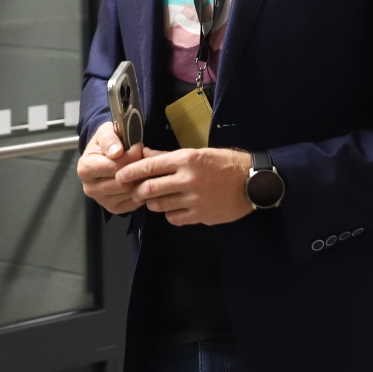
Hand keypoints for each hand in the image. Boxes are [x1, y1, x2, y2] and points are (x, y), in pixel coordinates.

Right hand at [77, 121, 147, 213]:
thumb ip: (110, 139)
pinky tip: (142, 179)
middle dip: (137, 170)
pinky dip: (141, 191)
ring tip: (143, 167)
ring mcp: (101, 200)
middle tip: (145, 158)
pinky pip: (133, 203)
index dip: (131, 157)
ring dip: (141, 180)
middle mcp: (90, 188)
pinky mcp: (113, 207)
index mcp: (85, 168)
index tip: (139, 147)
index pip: (114, 167)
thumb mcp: (106, 132)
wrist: (105, 153)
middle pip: (122, 183)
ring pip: (129, 194)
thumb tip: (116, 152)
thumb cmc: (106, 142)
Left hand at [115, 147, 253, 225]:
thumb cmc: (226, 164)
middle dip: (138, 192)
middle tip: (136, 191)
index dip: (130, 172)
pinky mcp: (201, 215)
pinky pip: (174, 218)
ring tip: (157, 198)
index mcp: (186, 159)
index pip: (149, 166)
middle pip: (149, 189)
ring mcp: (194, 200)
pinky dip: (170, 214)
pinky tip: (176, 207)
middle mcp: (188, 179)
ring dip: (154, 203)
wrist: (253, 182)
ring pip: (159, 206)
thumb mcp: (197, 153)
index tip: (119, 176)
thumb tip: (143, 153)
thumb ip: (169, 156)